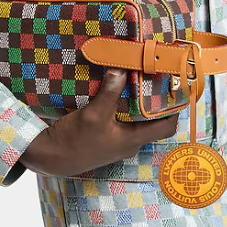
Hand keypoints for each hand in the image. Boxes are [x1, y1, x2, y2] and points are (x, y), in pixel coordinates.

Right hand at [19, 68, 179, 176]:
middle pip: (152, 120)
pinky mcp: (105, 136)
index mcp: (133, 140)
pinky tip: (115, 88)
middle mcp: (129, 142)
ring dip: (137, 100)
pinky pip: (121, 118)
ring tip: (137, 77)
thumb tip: (123, 69)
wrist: (50, 157)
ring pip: (136, 118)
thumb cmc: (75, 142)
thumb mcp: (94, 114)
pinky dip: (122, 104)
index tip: (176, 88)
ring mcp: (117, 140)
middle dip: (155, 99)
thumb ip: (110, 92)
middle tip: (156, 76)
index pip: (167, 127)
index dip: (175, 109)